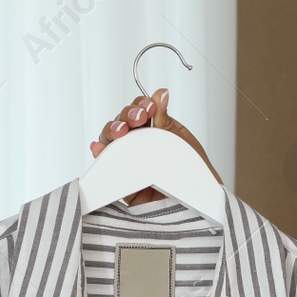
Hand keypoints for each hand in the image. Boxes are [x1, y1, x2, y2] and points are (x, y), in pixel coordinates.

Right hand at [89, 88, 221, 203]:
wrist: (196, 203)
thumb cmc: (193, 172)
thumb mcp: (180, 141)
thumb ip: (165, 119)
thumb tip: (160, 93)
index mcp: (156, 130)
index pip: (140, 110)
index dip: (140, 105)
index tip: (148, 107)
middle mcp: (140, 142)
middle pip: (122, 121)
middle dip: (127, 116)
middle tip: (138, 118)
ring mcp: (129, 159)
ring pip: (111, 139)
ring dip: (112, 131)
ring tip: (120, 131)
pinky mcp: (123, 178)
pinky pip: (107, 165)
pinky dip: (101, 154)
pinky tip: (99, 148)